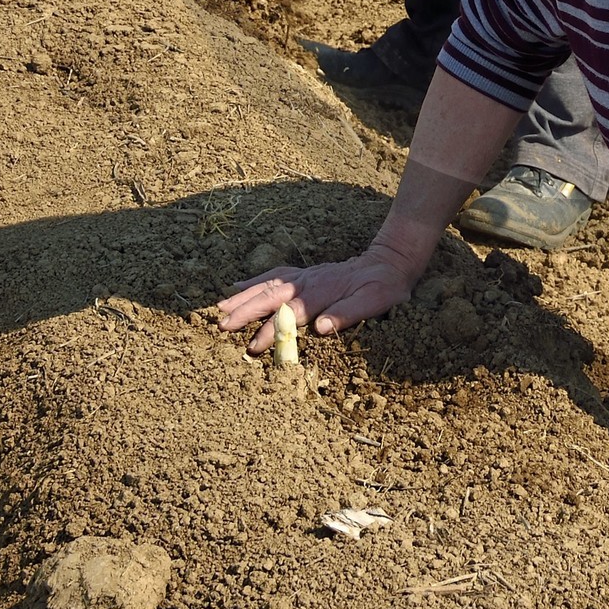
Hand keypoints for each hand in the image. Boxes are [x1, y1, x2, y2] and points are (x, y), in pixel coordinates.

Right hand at [216, 241, 419, 351]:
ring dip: (243, 296)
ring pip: (267, 284)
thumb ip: (348, 314)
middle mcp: (308, 282)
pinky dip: (254, 280)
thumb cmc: (384, 286)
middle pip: (271, 296)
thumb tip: (321, 327)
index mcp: (322, 293)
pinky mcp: (305, 273)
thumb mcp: (376, 302)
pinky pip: (274, 275)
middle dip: (245, 311)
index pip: (289, 315)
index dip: (271, 331)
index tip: (253, 347)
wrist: (389, 261)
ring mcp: (304, 276)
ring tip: (219, 308)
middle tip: (222, 326)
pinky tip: (238, 285)